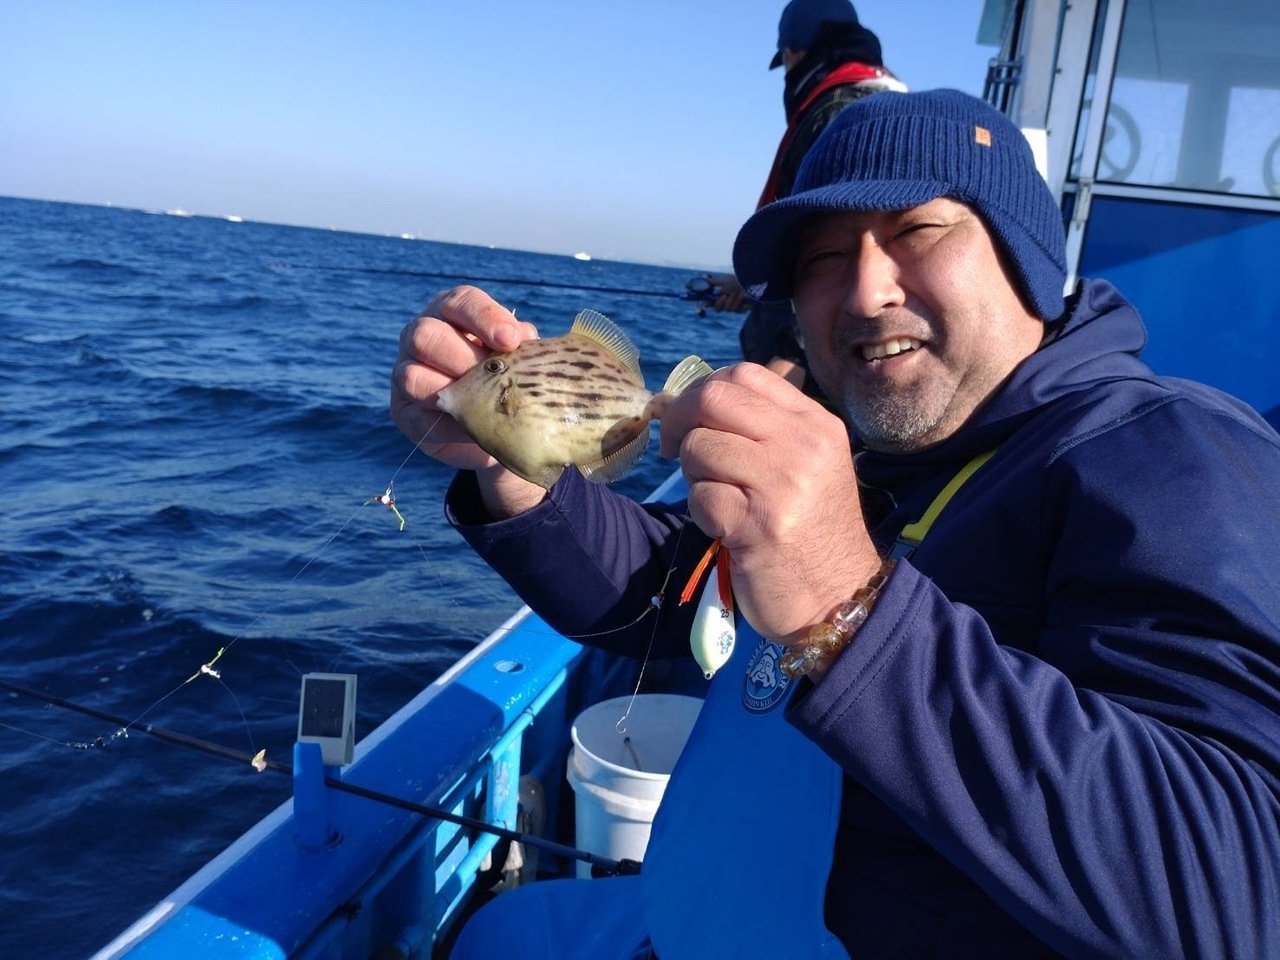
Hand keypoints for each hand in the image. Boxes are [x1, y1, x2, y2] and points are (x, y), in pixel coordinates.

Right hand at [390, 286, 544, 514]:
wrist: (491, 424)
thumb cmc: (505, 376)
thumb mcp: (516, 356)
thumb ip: (518, 346)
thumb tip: (525, 337)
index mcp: (451, 313)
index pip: (460, 302)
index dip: (485, 318)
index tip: (510, 340)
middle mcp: (420, 336)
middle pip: (426, 335)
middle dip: (464, 357)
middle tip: (494, 377)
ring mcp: (405, 374)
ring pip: (411, 376)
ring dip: (451, 391)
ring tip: (485, 403)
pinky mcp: (404, 413)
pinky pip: (419, 418)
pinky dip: (450, 426)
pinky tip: (477, 429)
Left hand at [660, 364, 881, 642]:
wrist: (840, 598)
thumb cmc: (812, 530)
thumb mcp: (806, 464)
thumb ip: (760, 429)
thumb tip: (683, 402)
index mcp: (816, 424)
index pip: (745, 374)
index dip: (702, 391)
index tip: (691, 420)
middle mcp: (803, 446)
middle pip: (715, 398)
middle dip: (680, 421)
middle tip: (674, 450)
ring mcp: (782, 484)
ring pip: (699, 448)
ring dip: (693, 476)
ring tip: (719, 500)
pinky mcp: (757, 525)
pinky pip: (700, 497)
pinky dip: (702, 513)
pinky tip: (726, 529)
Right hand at [704, 273, 751, 312]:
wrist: (752, 282)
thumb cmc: (738, 279)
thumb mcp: (723, 280)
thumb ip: (712, 282)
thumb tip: (701, 282)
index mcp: (720, 295)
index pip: (710, 303)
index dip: (705, 304)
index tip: (703, 303)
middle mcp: (726, 302)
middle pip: (717, 309)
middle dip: (720, 303)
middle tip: (724, 296)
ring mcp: (734, 306)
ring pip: (726, 309)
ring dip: (731, 300)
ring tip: (736, 291)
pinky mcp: (741, 309)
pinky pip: (735, 309)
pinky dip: (738, 302)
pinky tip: (742, 295)